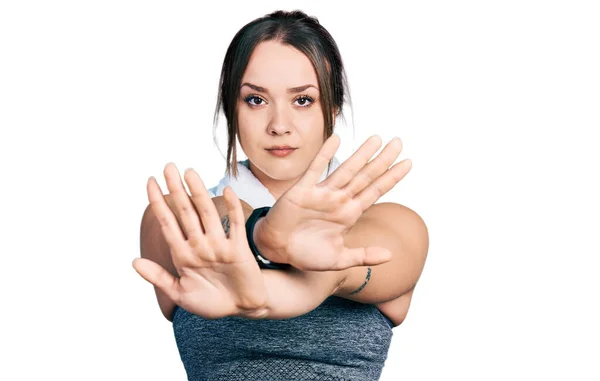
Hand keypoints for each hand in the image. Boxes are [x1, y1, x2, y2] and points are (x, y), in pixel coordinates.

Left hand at [133, 163, 267, 318]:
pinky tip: (227, 190)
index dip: (159, 203)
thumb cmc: (211, 302)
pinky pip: (235, 225)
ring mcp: (219, 245)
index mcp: (183, 254)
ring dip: (198, 193)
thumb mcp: (180, 293)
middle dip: (176, 189)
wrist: (241, 309)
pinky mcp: (238, 249)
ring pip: (207, 213)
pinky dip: (232, 208)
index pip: (168, 222)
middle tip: (168, 166)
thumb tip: (134, 261)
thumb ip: (159, 277)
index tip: (150, 182)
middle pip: (185, 212)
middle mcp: (200, 245)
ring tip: (189, 172)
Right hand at [255, 134, 411, 270]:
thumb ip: (363, 256)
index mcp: (349, 214)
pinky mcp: (302, 191)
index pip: (375, 191)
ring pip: (346, 170)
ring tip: (377, 138)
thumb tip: (391, 255)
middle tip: (399, 142)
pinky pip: (315, 169)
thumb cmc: (306, 254)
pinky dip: (325, 155)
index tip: (408, 163)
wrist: (277, 250)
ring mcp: (322, 194)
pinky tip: (336, 139)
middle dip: (382, 160)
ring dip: (361, 155)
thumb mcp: (338, 259)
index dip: (391, 177)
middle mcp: (338, 200)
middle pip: (365, 176)